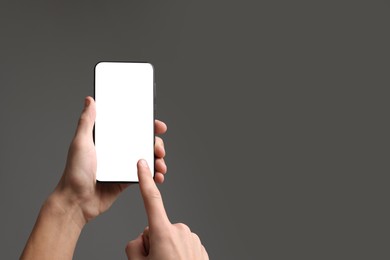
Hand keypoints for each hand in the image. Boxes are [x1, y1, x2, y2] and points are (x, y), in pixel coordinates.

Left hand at [54, 96, 167, 226]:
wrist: (76, 201)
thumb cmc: (74, 172)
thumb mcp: (81, 142)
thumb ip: (87, 122)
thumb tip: (89, 100)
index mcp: (107, 140)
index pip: (131, 128)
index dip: (147, 126)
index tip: (158, 126)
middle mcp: (117, 151)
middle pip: (143, 143)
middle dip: (156, 144)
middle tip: (159, 150)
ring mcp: (122, 166)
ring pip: (146, 159)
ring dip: (158, 160)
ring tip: (161, 165)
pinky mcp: (126, 180)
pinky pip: (144, 175)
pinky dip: (154, 175)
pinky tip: (158, 177)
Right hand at [125, 160, 208, 259]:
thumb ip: (135, 245)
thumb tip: (143, 238)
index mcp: (163, 233)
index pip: (152, 201)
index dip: (145, 181)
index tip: (143, 164)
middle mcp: (180, 231)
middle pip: (157, 228)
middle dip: (152, 242)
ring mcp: (192, 238)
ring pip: (170, 237)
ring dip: (165, 249)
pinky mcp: (199, 246)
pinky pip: (182, 244)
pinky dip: (177, 253)